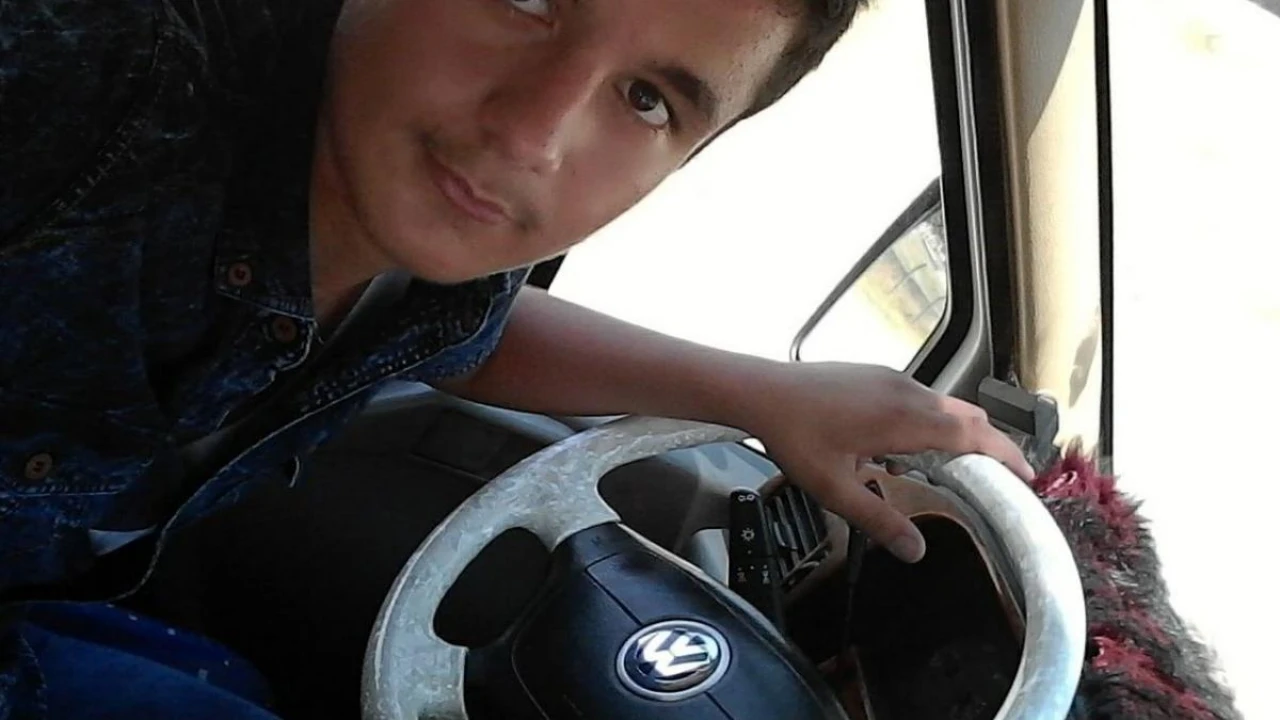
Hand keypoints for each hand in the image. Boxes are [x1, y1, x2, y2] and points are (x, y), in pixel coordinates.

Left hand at [745, 362, 1034, 562]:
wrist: (761, 390)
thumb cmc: (795, 437)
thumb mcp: (835, 488)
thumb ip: (878, 519)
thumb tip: (916, 551)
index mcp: (906, 419)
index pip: (973, 434)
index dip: (1004, 455)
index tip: (1026, 476)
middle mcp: (907, 392)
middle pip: (967, 416)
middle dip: (991, 445)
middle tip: (1003, 476)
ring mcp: (891, 378)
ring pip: (944, 404)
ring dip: (960, 432)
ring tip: (962, 466)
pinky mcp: (875, 374)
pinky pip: (920, 397)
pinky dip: (933, 420)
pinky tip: (909, 449)